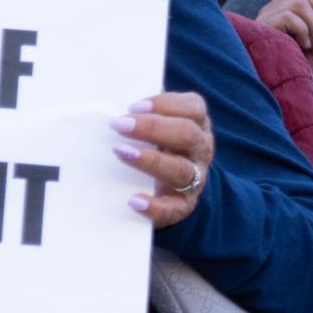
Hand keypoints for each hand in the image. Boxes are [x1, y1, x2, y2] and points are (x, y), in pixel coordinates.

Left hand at [115, 93, 215, 229]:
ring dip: (150, 159)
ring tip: (121, 152)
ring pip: (181, 169)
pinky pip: (173, 208)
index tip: (134, 106)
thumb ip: (145, 117)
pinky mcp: (183, 205)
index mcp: (199, 126)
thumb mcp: (163, 128)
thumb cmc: (161, 148)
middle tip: (119, 125)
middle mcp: (201, 151)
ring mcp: (196, 179)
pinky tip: (134, 201)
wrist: (175, 190)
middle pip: (187, 135)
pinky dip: (154, 206)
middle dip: (153, 127)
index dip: (166, 104)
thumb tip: (110, 107)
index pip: (194, 108)